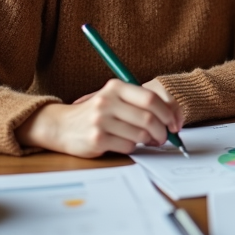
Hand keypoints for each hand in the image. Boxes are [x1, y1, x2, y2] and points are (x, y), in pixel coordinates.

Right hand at [17, 78, 183, 157]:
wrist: (62, 126)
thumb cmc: (95, 113)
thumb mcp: (113, 98)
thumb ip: (138, 102)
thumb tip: (170, 116)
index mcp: (115, 87)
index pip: (150, 99)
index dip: (167, 113)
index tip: (173, 123)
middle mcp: (107, 101)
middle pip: (148, 118)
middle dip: (162, 130)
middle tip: (165, 137)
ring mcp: (101, 121)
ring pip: (140, 134)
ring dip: (149, 141)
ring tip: (148, 141)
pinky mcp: (97, 139)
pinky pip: (128, 146)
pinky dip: (133, 147)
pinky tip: (126, 143)